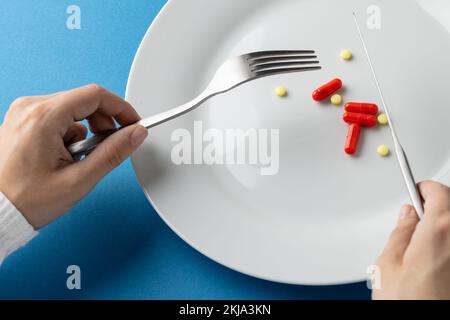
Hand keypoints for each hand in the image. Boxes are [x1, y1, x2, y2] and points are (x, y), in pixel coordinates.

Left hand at [0, 84, 147, 228]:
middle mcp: (30, 107)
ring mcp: (23, 112)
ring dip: (86, 130)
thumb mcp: (79, 179)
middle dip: (104, 123)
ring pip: (72, 109)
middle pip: (84, 100)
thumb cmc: (26, 200)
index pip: (96, 95)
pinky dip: (69, 133)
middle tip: (107, 147)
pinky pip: (57, 116)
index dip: (122, 109)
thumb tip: (136, 133)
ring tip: (78, 158)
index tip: (134, 124)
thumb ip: (112, 153)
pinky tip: (65, 155)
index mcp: (43, 117)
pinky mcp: (22, 120)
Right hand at [373, 181, 449, 299]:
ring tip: (422, 246)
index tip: (417, 190)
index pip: (439, 191)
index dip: (424, 188)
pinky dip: (445, 244)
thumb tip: (406, 215)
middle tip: (416, 219)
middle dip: (434, 208)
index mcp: (439, 229)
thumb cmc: (408, 303)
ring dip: (440, 228)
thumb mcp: (389, 263)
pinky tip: (433, 262)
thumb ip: (400, 231)